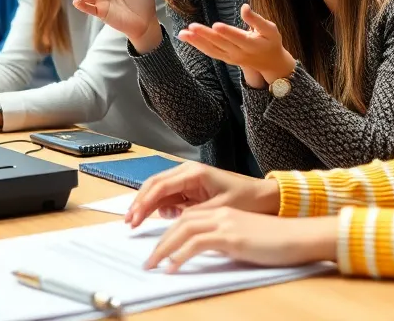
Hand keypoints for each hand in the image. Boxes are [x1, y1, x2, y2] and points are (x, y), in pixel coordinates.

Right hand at [125, 162, 279, 226]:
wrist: (265, 196)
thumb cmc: (246, 199)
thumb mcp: (219, 208)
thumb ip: (193, 212)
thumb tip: (170, 218)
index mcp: (193, 173)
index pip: (160, 186)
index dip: (144, 203)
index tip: (134, 219)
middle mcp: (187, 172)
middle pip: (154, 185)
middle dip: (140, 203)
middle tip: (129, 221)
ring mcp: (188, 179)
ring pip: (159, 190)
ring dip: (147, 205)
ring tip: (137, 222)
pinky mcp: (192, 187)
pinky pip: (170, 195)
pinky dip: (161, 206)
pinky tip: (160, 218)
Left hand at [145, 208, 337, 270]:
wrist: (299, 237)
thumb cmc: (275, 241)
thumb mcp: (244, 238)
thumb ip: (223, 241)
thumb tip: (205, 253)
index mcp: (221, 213)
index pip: (187, 218)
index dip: (168, 232)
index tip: (157, 248)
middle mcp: (220, 214)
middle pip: (180, 222)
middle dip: (160, 241)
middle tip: (148, 260)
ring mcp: (225, 223)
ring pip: (184, 230)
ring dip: (164, 248)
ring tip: (153, 265)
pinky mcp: (231, 237)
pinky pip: (197, 244)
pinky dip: (181, 256)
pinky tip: (172, 268)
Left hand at [177, 4, 295, 85]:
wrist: (270, 63)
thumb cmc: (271, 42)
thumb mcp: (270, 29)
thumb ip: (256, 19)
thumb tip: (244, 7)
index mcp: (251, 44)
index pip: (237, 37)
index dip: (226, 32)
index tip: (215, 25)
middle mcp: (239, 53)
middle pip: (220, 43)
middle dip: (205, 35)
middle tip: (192, 26)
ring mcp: (230, 57)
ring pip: (211, 50)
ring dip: (196, 42)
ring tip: (183, 33)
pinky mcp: (225, 58)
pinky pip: (210, 52)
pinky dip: (198, 46)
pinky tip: (187, 38)